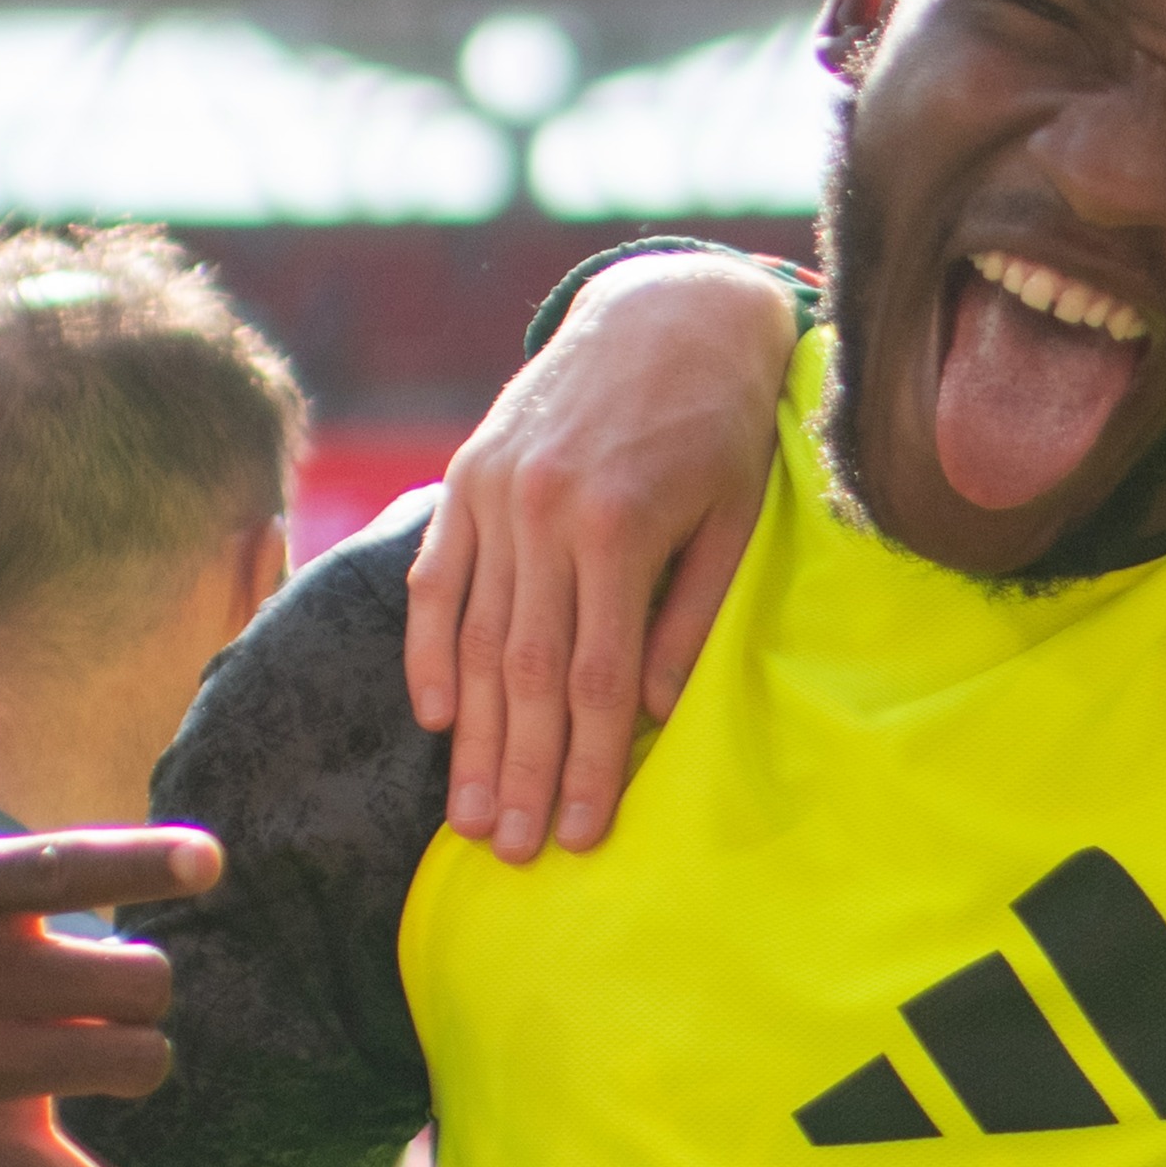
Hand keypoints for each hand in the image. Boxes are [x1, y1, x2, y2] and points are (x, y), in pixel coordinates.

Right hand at [402, 250, 794, 861]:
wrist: (667, 313)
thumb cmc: (720, 425)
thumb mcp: (735, 516)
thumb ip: (690, 614)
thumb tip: (650, 713)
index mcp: (618, 527)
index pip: (599, 678)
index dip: (590, 764)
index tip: (583, 835)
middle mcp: (543, 513)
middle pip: (528, 673)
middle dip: (521, 772)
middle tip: (511, 853)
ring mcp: (494, 493)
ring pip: (477, 638)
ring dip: (473, 736)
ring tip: (470, 815)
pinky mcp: (466, 476)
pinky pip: (437, 579)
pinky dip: (430, 650)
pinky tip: (437, 716)